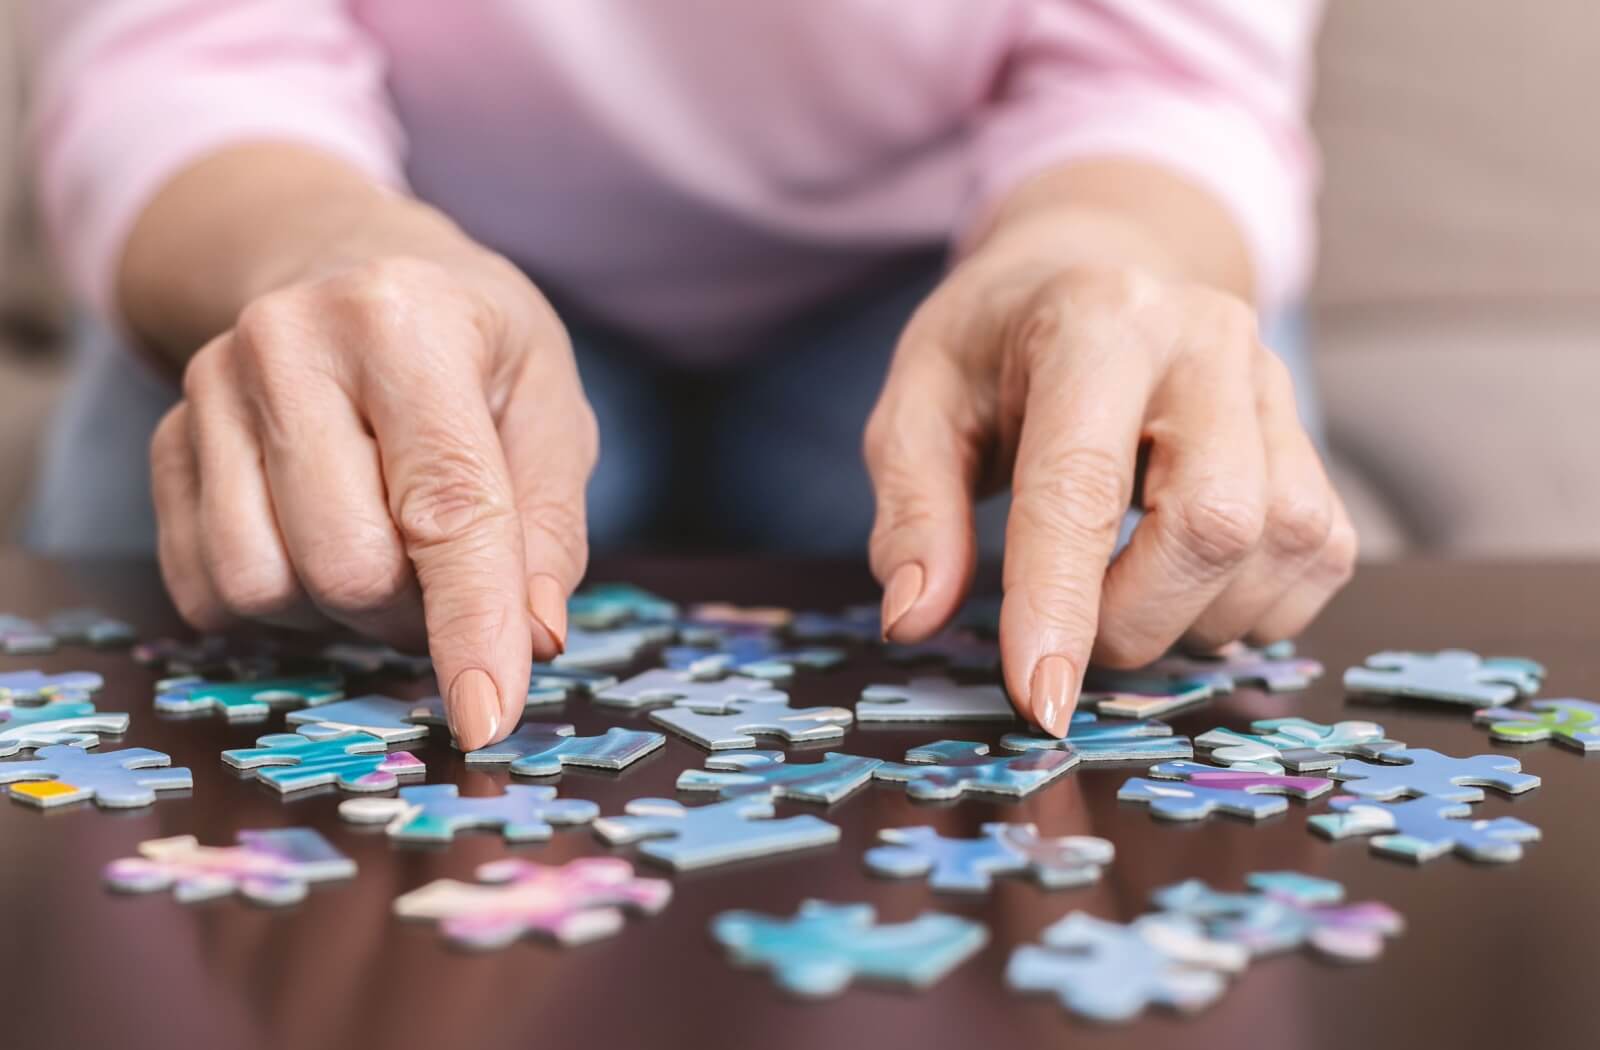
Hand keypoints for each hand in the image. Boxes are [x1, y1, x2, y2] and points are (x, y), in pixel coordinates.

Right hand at [150, 244, 595, 748]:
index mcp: (405, 321)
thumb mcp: (548, 403)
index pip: (444, 507)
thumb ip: (550, 523)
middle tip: (449, 576)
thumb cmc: (472, 346)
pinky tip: (320, 544)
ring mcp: (210, 392)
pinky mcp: (166, 442)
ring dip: (343, 612)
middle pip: (347, 565)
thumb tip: (534, 639)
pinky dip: (279, 606)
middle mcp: (287, 344)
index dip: (472, 625)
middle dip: (414, 611)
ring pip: (266, 587)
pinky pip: (207, 590)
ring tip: (387, 549)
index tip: (487, 720)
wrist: (349, 265)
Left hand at [864, 250, 1355, 736]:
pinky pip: (1320, 553)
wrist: (1092, 267)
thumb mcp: (915, 404)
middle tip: (1073, 631)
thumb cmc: (994, 347)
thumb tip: (914, 619)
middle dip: (1135, 619)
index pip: (1083, 484)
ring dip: (1197, 617)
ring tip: (1124, 597)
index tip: (1040, 700)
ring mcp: (1273, 384)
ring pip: (1282, 544)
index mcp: (1095, 322)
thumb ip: (911, 509)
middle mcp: (1205, 341)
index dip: (1060, 604)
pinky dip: (1254, 606)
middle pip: (1213, 521)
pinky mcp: (1310, 435)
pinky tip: (1187, 587)